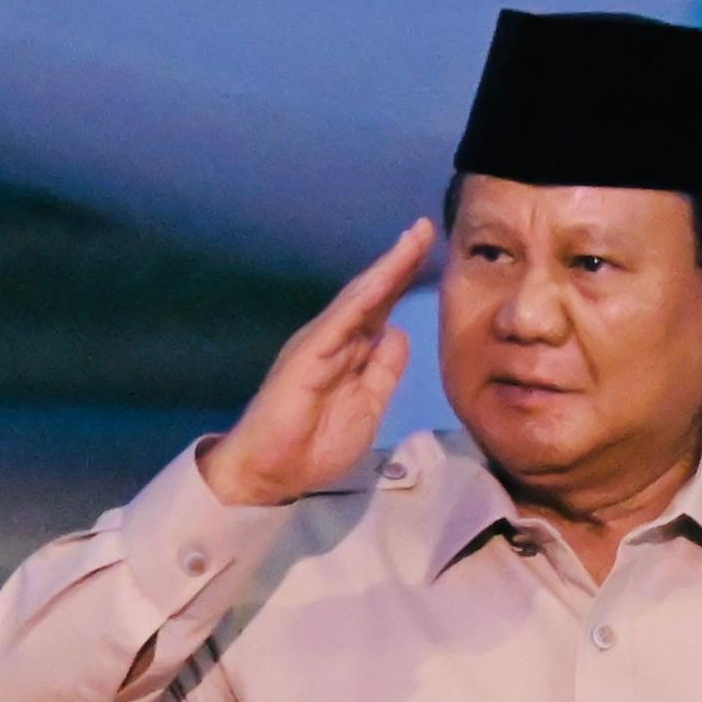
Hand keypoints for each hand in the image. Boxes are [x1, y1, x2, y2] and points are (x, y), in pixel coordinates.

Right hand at [199, 217, 434, 509]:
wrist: (271, 473)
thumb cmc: (312, 447)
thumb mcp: (368, 407)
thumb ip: (384, 371)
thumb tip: (396, 333)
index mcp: (348, 353)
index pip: (381, 309)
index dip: (404, 280)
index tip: (430, 250)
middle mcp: (333, 340)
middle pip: (373, 294)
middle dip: (400, 261)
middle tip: (425, 227)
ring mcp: (319, 344)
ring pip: (359, 298)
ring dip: (387, 268)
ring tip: (413, 239)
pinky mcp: (307, 355)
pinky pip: (340, 320)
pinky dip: (364, 297)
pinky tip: (386, 276)